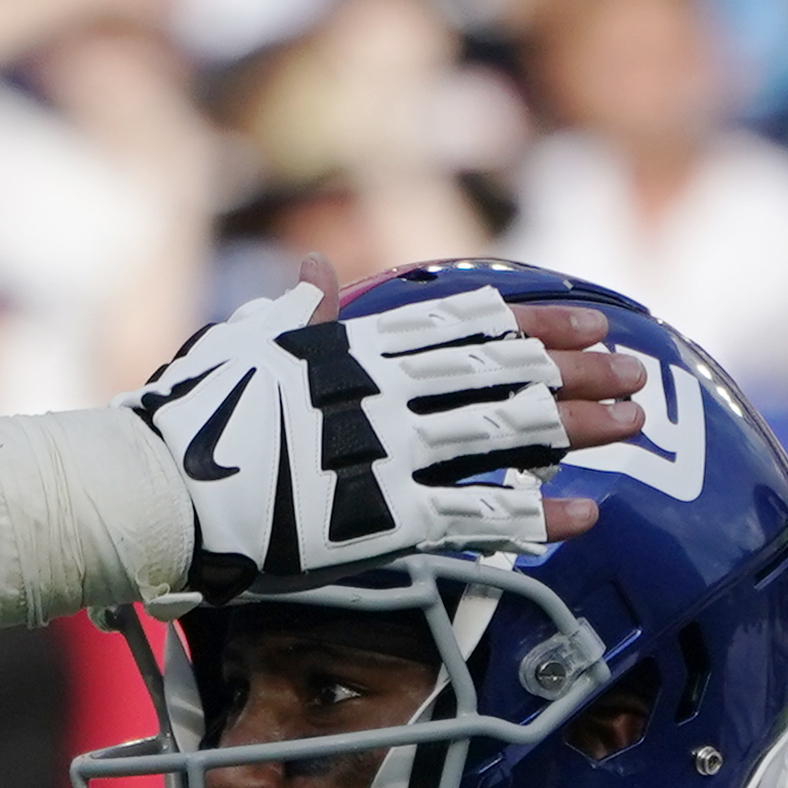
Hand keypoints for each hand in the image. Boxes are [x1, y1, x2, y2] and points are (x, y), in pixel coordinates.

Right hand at [128, 279, 645, 594]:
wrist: (147, 492)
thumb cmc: (184, 420)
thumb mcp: (241, 345)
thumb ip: (293, 311)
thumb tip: (317, 270)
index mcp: (352, 344)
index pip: (468, 322)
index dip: (539, 324)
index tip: (594, 322)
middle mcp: (381, 388)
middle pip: (504, 371)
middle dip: (580, 371)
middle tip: (639, 373)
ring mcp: (385, 451)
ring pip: (506, 431)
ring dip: (578, 427)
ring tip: (633, 426)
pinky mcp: (381, 518)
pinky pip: (479, 515)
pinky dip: (538, 513)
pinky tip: (588, 513)